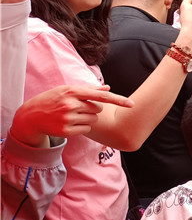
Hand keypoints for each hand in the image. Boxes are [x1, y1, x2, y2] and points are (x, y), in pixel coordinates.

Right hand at [9, 85, 133, 147]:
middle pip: (98, 108)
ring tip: (73, 115)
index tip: (131, 104)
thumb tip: (108, 88)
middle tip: (78, 107)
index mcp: (72, 91)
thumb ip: (89, 90)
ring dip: (88, 118)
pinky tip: (70, 123)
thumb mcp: (67, 90)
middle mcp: (70, 104)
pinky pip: (86, 129)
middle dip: (92, 108)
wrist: (30, 116)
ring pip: (93, 120)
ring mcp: (67, 119)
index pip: (100, 96)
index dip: (118, 100)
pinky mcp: (66, 131)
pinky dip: (83, 127)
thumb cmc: (53, 99)